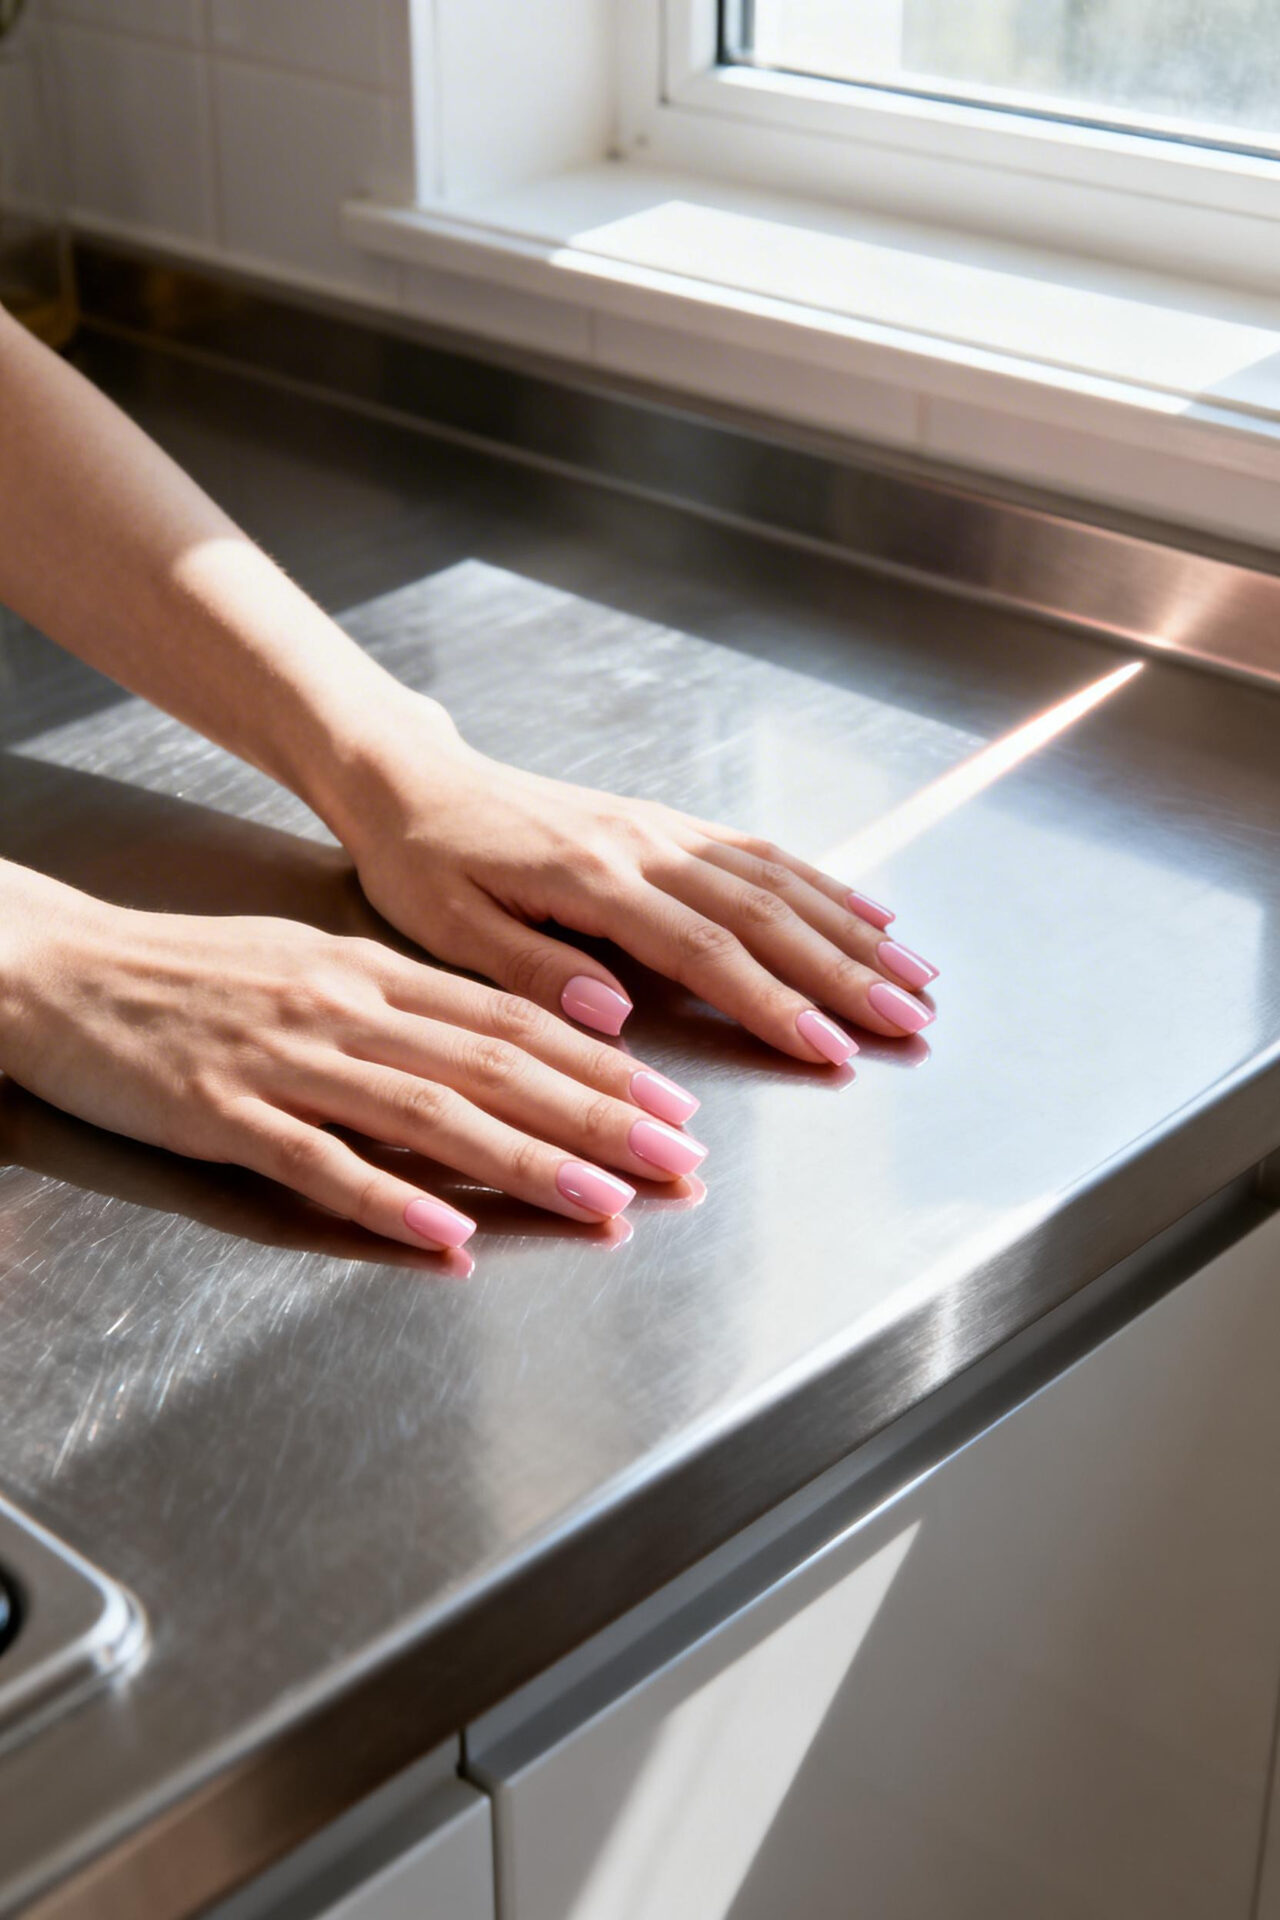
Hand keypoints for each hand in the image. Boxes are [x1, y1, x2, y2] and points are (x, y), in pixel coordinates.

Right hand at [0, 875, 707, 1250]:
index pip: (513, 1020)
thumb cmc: (191, 975)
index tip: (672, 1108)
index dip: (602, 1068)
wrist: (64, 971)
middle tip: (677, 1162)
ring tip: (601, 1207)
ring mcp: (287, 1059)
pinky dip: (391, 1205)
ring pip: (429, 1114)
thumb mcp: (309, 964)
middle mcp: (346, 1007)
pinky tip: (448, 1241)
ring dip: (525, 1163)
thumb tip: (500, 1046)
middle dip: (598, 1119)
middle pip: (495, 1066)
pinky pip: (322, 1164)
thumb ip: (402, 1006)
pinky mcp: (227, 1113)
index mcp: (371, 970)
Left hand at [334, 694, 936, 1061]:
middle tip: (910, 1021)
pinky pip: (760, 854)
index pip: (705, 949)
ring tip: (916, 977)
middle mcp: (644, 845)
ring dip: (854, 930)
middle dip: (846, 972)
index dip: (774, 1002)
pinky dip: (826, 885)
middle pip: (766, 913)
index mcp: (592, 877)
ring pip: (779, 880)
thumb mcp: (447, 928)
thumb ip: (532, 971)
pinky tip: (870, 913)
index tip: (830, 1046)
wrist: (414, 780)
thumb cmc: (423, 861)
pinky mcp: (667, 824)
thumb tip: (616, 1015)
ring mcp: (663, 829)